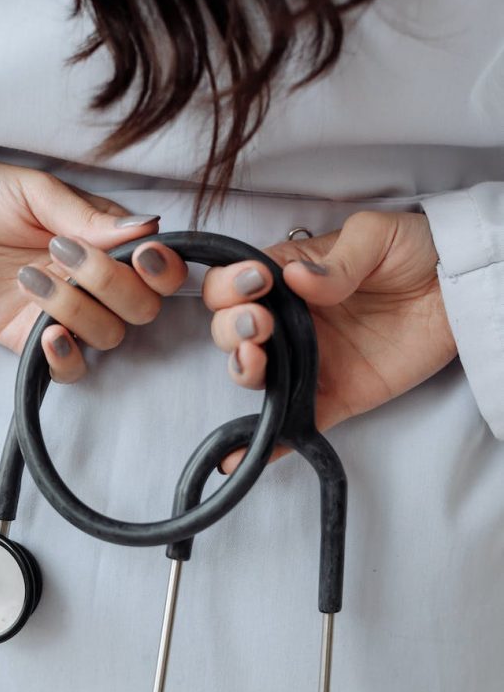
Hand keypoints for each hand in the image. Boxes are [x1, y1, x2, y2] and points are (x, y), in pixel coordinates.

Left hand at [0, 161, 187, 378]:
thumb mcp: (36, 192)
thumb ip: (88, 214)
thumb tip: (147, 227)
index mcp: (110, 243)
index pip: (161, 270)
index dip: (162, 269)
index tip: (140, 254)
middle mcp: (100, 284)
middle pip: (142, 308)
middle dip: (111, 284)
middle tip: (62, 252)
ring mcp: (72, 316)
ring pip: (109, 336)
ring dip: (76, 309)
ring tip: (28, 278)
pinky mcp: (37, 342)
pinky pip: (72, 370)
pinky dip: (67, 358)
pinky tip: (48, 335)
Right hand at [200, 210, 456, 470]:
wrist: (459, 288)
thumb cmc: (414, 251)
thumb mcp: (376, 235)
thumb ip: (337, 259)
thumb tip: (295, 278)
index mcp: (285, 276)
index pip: (234, 283)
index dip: (231, 284)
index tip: (257, 282)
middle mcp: (287, 321)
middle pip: (233, 331)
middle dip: (232, 328)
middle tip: (260, 325)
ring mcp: (307, 361)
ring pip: (254, 375)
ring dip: (242, 369)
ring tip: (255, 359)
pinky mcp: (333, 396)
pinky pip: (294, 423)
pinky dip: (267, 442)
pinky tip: (239, 456)